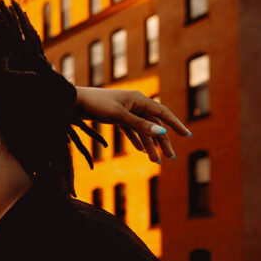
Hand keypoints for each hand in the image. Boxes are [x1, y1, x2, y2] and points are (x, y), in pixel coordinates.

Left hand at [73, 87, 191, 162]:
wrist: (74, 101)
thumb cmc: (96, 104)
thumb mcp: (120, 116)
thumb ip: (141, 125)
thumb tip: (162, 134)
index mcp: (139, 99)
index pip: (163, 113)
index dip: (175, 125)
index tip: (187, 135)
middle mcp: (135, 103)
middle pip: (153, 124)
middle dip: (162, 141)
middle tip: (170, 157)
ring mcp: (126, 110)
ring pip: (142, 129)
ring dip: (149, 144)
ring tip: (156, 160)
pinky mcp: (116, 117)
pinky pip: (131, 130)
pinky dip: (136, 140)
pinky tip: (141, 151)